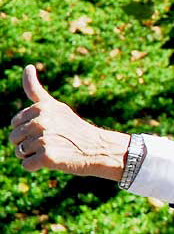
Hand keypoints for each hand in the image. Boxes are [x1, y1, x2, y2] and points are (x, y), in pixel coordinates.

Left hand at [10, 65, 129, 178]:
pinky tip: (53, 161)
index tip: (48, 131)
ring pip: (20, 153)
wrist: (98, 149)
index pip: (15, 123)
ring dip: (34, 156)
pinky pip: (27, 165)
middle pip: (14, 138)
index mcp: (41, 108)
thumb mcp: (57, 107)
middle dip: (28, 144)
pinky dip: (37, 167)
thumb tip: (27, 67)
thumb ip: (35, 90)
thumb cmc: (75, 130)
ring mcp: (44, 139)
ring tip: (54, 151)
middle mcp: (42, 121)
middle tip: (51, 143)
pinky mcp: (48, 157)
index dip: (28, 131)